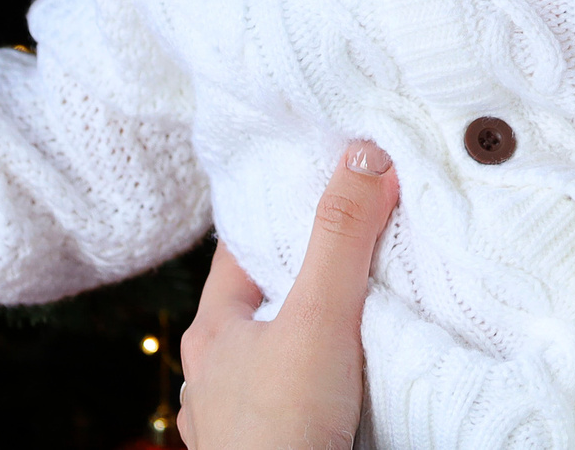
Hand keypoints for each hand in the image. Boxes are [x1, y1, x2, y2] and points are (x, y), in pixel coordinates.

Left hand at [177, 141, 399, 449]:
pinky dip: (323, 388)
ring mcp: (237, 421)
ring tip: (363, 313)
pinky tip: (352, 386)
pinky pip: (296, 405)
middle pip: (263, 307)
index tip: (322, 191)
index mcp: (211, 334)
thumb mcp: (317, 315)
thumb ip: (341, 236)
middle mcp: (213, 377)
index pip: (240, 254)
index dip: (281, 220)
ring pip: (276, 361)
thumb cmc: (282, 425)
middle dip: (307, 280)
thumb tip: (363, 153)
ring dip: (313, 339)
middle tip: (358, 247)